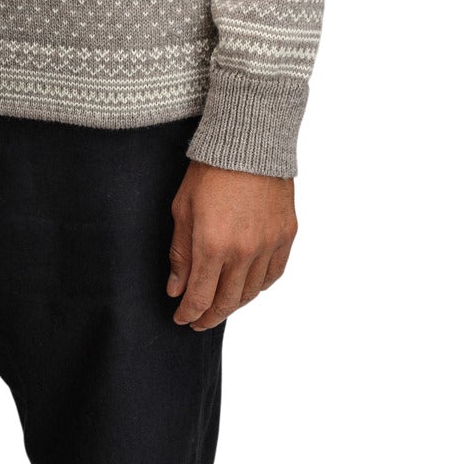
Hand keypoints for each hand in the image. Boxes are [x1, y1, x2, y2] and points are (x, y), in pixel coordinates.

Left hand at [168, 160, 296, 331]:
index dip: (189, 314)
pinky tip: (247, 287)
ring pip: (252, 292)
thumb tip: (176, 289)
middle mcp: (243, 251)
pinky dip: (259, 286)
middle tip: (198, 322)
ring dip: (234, 304)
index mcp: (212, 245)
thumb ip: (180, 253)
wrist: (248, 141)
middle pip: (227, 301)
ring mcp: (269, 245)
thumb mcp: (182, 209)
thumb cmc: (209, 171)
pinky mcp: (286, 235)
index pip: (200, 297)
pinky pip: (274, 274)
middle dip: (209, 316)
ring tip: (220, 305)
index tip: (181, 319)